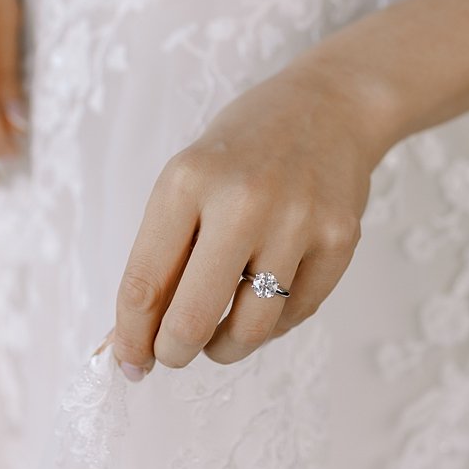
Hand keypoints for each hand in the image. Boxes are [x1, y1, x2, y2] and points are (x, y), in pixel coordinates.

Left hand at [111, 62, 387, 377]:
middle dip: (172, 351)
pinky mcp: (340, 239)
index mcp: (185, 181)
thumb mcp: (185, 182)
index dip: (130, 334)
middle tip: (169, 355)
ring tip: (214, 338)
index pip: (144, 281)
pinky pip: (296, 315)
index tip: (127, 360)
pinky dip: (269, 326)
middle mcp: (240, 201)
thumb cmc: (240, 151)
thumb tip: (131, 334)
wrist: (326, 108)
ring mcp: (296, 221)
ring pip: (250, 327)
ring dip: (223, 348)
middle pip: (193, 315)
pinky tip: (257, 306)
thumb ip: (160, 253)